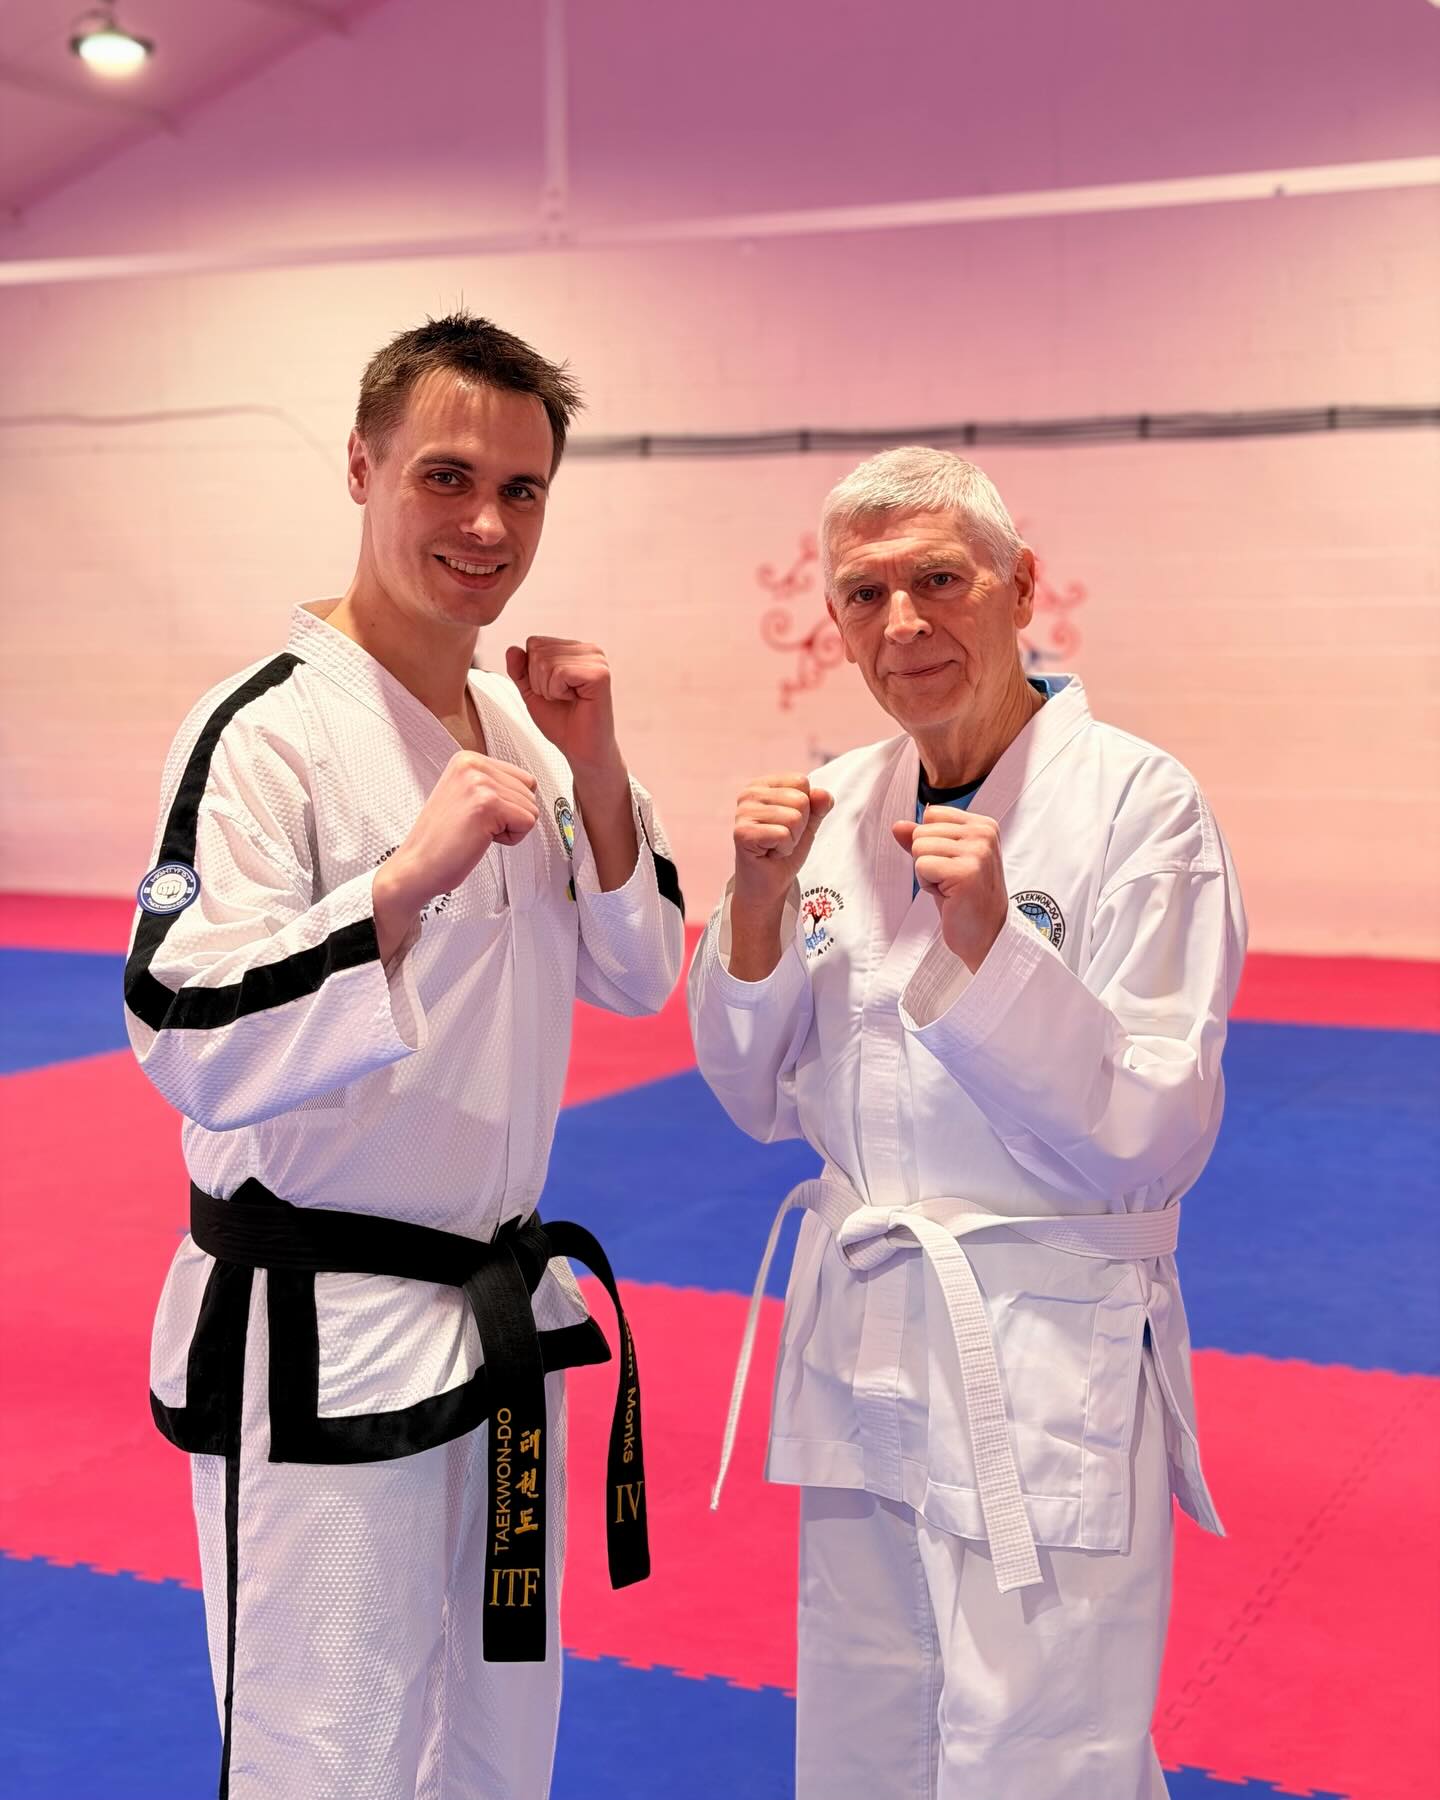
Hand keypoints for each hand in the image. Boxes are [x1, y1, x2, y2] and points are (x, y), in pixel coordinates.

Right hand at [373, 752, 538, 959]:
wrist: (417, 865)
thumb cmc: (442, 840)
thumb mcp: (465, 795)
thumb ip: (493, 784)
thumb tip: (530, 787)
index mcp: (468, 759)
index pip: (523, 778)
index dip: (508, 805)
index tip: (478, 814)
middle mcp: (473, 765)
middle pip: (530, 791)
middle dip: (510, 816)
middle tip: (476, 826)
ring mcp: (479, 783)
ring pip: (531, 808)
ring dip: (509, 828)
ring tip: (476, 831)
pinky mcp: (488, 804)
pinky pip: (527, 822)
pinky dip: (510, 839)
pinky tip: (481, 838)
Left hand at [506, 638, 620, 776]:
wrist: (581, 750)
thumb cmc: (562, 723)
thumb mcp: (532, 693)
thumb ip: (520, 670)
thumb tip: (512, 649)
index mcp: (576, 649)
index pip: (534, 642)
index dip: (532, 672)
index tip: (553, 691)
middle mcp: (589, 650)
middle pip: (538, 651)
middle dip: (539, 681)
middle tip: (560, 698)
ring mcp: (596, 660)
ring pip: (546, 662)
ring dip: (548, 689)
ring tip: (568, 700)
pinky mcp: (600, 674)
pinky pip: (559, 673)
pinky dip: (557, 692)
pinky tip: (575, 700)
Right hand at [733, 774, 834, 909]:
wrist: (769, 884)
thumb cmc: (785, 851)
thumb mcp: (808, 823)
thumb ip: (818, 805)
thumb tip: (823, 794)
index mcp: (762, 785)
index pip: (801, 781)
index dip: (805, 807)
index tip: (788, 824)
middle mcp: (748, 794)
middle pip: (800, 799)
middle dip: (800, 826)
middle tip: (782, 838)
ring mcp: (743, 812)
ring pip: (794, 818)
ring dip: (792, 839)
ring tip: (776, 846)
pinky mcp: (742, 833)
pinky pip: (783, 834)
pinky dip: (783, 849)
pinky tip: (770, 853)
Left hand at [891, 806, 1007, 971]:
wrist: (986, 935)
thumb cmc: (966, 899)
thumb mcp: (944, 861)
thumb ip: (923, 839)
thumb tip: (898, 826)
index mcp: (983, 825)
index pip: (932, 813)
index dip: (931, 842)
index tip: (951, 864)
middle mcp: (984, 833)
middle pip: (922, 831)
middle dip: (927, 859)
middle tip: (951, 880)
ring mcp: (977, 851)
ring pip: (919, 847)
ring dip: (927, 873)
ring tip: (950, 887)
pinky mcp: (966, 871)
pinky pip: (922, 865)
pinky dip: (928, 885)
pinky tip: (949, 895)